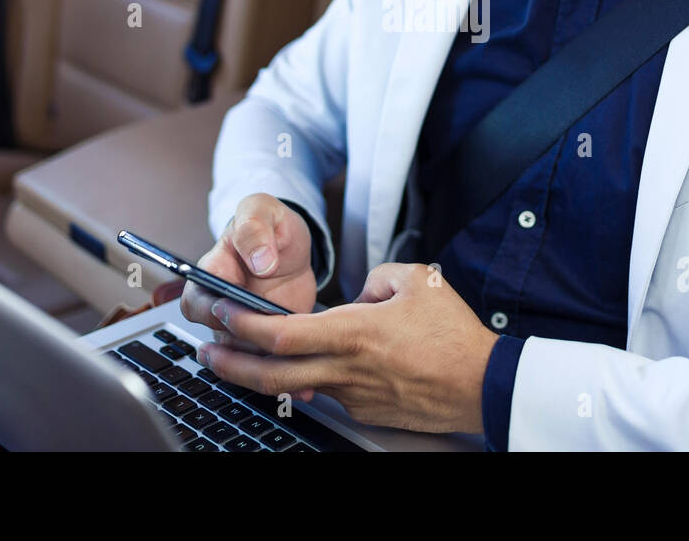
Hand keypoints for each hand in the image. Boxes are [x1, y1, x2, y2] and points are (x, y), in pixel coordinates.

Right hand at [180, 194, 318, 395]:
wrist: (290, 243)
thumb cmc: (268, 224)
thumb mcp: (260, 211)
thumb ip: (254, 229)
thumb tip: (259, 260)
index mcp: (213, 272)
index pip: (196, 301)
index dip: (213, 310)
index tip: (237, 305)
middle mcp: (223, 304)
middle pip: (218, 336)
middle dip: (244, 342)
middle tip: (275, 336)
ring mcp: (245, 324)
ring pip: (244, 356)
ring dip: (266, 362)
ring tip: (295, 362)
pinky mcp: (269, 338)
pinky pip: (268, 361)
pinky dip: (285, 374)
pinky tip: (306, 385)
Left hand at [195, 263, 499, 432]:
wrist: (483, 383)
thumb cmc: (454, 334)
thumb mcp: (417, 280)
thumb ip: (376, 278)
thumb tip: (359, 294)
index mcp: (353, 332)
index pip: (280, 333)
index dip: (243, 324)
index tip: (222, 313)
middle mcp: (346, 369)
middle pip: (271, 374)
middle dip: (229, 363)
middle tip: (206, 352)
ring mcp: (354, 395)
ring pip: (295, 387)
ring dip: (261, 374)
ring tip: (242, 361)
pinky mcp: (367, 410)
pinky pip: (331, 391)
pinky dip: (312, 379)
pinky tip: (315, 366)